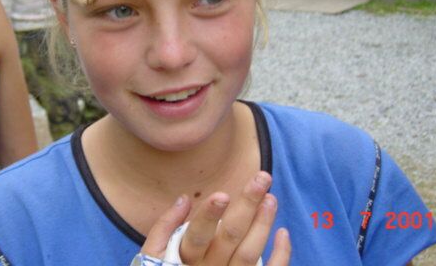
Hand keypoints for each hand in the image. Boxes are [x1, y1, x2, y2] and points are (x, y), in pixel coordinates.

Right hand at [140, 172, 290, 264]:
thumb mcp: (151, 255)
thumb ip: (163, 228)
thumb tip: (184, 199)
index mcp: (185, 260)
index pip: (198, 235)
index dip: (210, 215)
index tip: (223, 194)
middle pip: (231, 236)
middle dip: (248, 205)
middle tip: (262, 177)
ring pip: (250, 254)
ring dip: (263, 224)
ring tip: (271, 197)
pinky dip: (280, 256)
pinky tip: (283, 233)